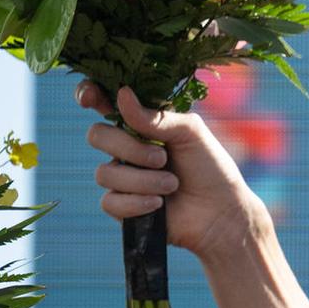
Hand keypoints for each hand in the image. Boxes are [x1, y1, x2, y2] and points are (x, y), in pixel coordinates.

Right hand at [78, 81, 268, 259]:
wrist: (220, 212)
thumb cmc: (210, 168)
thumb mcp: (191, 133)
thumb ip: (157, 117)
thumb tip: (122, 95)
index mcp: (141, 123)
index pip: (103, 102)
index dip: (88, 94)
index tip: (89, 99)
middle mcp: (126, 147)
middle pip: (97, 136)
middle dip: (129, 147)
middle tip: (163, 158)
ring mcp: (122, 177)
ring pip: (104, 173)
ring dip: (143, 180)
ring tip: (172, 185)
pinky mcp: (122, 206)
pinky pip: (110, 201)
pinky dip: (137, 202)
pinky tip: (159, 204)